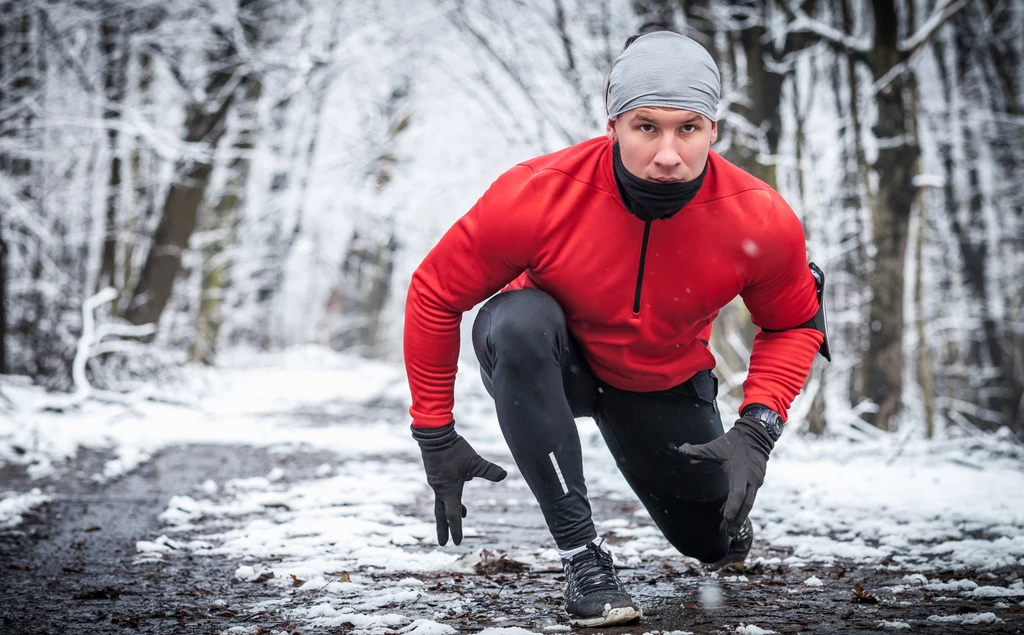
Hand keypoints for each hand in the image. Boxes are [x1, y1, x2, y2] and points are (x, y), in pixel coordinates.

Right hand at [411, 422, 506, 545]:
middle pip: (441, 513)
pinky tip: (463, 480)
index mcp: (449, 491)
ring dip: (451, 509)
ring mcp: (436, 480)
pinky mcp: (435, 472)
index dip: (456, 529)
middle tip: (443, 543)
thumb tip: (504, 475)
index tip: (456, 543)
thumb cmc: (454, 450)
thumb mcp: (474, 461)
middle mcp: (440, 489)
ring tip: (463, 514)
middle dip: (444, 529)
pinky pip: (443, 487)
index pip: (453, 516)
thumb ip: (488, 470)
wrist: (434, 435)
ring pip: (443, 499)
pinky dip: (451, 492)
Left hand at [675, 418, 773, 536]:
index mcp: (741, 472)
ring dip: (739, 518)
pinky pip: (748, 498)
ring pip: (748, 504)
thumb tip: (680, 449)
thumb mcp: (716, 446)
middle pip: (746, 504)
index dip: (732, 506)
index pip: (738, 493)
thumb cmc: (733, 442)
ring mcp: (756, 482)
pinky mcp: (757, 482)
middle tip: (728, 534)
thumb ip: (699, 451)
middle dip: (737, 520)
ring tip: (727, 532)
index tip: (725, 518)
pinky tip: (728, 516)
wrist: (756, 435)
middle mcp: (752, 479)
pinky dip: (739, 507)